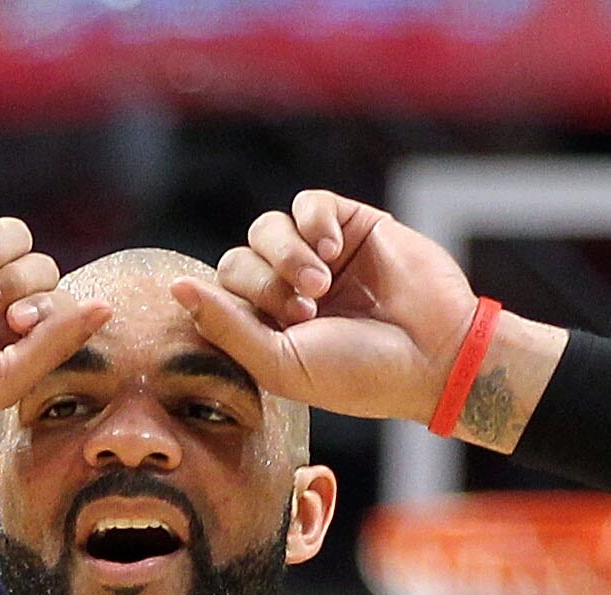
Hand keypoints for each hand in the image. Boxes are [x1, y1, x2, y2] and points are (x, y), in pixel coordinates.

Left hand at [175, 189, 484, 424]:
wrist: (436, 355)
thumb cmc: (359, 374)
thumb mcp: (282, 365)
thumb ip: (226, 327)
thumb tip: (174, 287)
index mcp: (265, 328)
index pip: (217, 296)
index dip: (236, 306)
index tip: (279, 331)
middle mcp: (286, 290)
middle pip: (237, 260)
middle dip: (265, 283)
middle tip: (306, 311)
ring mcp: (317, 256)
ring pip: (266, 228)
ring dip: (286, 254)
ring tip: (321, 283)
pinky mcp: (349, 225)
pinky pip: (307, 204)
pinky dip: (313, 221)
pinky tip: (333, 248)